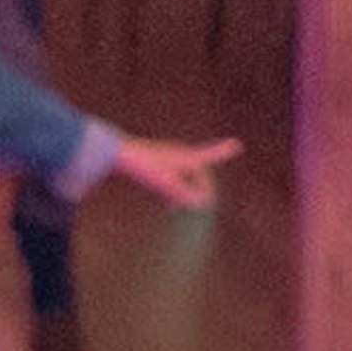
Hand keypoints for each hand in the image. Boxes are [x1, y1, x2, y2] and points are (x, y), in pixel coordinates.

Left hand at [111, 136, 240, 209]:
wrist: (114, 154)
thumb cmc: (144, 167)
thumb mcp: (170, 186)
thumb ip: (189, 197)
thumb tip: (203, 203)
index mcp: (187, 156)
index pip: (210, 155)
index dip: (223, 152)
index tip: (237, 143)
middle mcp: (179, 153)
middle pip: (199, 174)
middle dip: (200, 189)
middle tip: (196, 206)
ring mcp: (166, 157)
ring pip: (184, 178)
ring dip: (185, 192)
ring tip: (174, 206)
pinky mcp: (154, 163)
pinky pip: (172, 178)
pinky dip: (173, 190)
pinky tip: (166, 203)